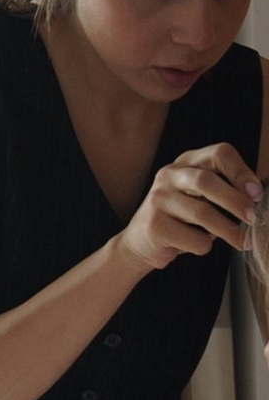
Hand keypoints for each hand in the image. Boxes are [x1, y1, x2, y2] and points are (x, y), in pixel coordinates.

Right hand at [120, 142, 263, 272]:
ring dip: (228, 230)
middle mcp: (169, 175)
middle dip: (236, 201)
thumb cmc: (183, 218)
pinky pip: (192, 238)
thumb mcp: (204, 196)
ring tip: (242, 241)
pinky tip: (199, 245)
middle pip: (207, 181)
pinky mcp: (153, 224)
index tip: (257, 194)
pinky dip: (204, 246)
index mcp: (187, 162)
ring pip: (201, 212)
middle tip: (254, 219)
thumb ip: (227, 190)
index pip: (219, 153)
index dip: (241, 172)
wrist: (142, 241)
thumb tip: (258, 199)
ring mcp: (157, 198)